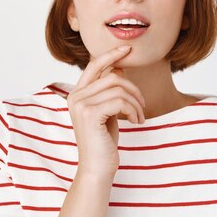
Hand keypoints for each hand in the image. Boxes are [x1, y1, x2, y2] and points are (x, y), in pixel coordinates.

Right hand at [66, 46, 145, 176]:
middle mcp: (75, 97)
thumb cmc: (103, 141)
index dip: (111, 54)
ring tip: (139, 117)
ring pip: (118, 88)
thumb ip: (108, 91)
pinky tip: (136, 121)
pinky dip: (133, 110)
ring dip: (136, 102)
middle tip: (142, 106)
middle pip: (112, 76)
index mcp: (76, 94)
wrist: (97, 168)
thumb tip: (118, 67)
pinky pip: (120, 101)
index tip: (127, 49)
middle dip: (133, 89)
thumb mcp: (107, 111)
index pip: (94, 65)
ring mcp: (80, 105)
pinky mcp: (90, 114)